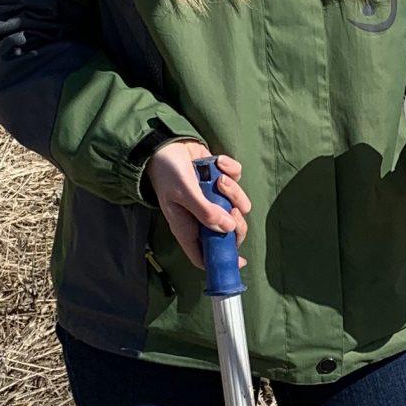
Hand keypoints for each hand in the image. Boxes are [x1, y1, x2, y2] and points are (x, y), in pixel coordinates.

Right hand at [146, 143, 250, 268]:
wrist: (164, 144)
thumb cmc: (167, 172)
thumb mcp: (183, 193)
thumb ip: (205, 211)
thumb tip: (230, 228)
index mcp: (188, 227)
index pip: (204, 255)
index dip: (221, 260)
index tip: (240, 261)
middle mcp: (202, 217)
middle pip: (229, 232)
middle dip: (237, 222)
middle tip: (233, 209)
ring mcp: (213, 199)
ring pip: (237, 204)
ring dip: (233, 190)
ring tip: (219, 179)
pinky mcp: (220, 181)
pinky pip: (236, 179)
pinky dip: (231, 169)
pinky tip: (218, 162)